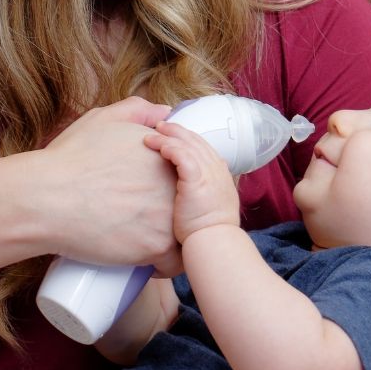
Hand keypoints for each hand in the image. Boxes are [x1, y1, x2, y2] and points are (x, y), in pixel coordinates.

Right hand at [39, 97, 181, 275]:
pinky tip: (153, 265)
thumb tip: (165, 113)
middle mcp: (175, 186)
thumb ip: (137, 110)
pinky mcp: (157, 247)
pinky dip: (165, 266)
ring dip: (172, 242)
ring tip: (148, 244)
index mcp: (167, 158)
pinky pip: (174, 262)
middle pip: (187, 208)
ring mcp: (169, 218)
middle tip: (148, 222)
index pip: (186, 178)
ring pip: (183, 237)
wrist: (48, 198)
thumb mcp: (103, 120)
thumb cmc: (70, 160)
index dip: (173, 189)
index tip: (157, 199)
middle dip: (172, 215)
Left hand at [142, 121, 239, 241]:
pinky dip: (170, 147)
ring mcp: (209, 174)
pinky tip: (158, 146)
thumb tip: (189, 192)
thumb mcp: (209, 207)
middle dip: (177, 131)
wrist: (214, 243)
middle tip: (159, 126)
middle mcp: (217, 170)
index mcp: (220, 175)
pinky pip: (183, 156)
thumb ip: (201, 194)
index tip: (172, 135)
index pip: (203, 148)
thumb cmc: (207, 232)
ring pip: (187, 145)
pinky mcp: (197, 180)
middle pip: (196, 141)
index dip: (187, 139)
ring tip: (151, 134)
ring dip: (168, 136)